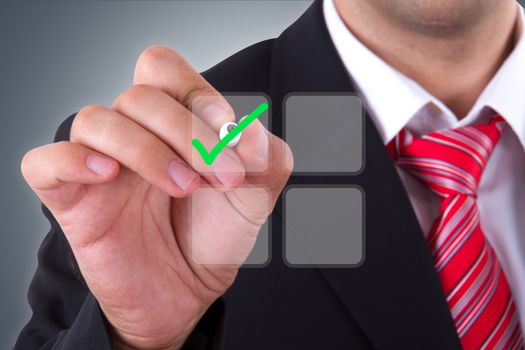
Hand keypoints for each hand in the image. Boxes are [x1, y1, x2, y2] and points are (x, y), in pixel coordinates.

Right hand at [21, 46, 292, 349]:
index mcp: (171, 122)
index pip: (163, 70)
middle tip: (221, 175)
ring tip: (184, 186)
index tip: (229, 132)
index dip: (196, 91)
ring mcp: (99, 164)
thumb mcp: (256, 194)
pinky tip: (107, 176)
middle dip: (186, 132)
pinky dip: (72, 161)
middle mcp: (133, 134)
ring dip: (146, 150)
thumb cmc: (214, 234)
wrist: (188, 292)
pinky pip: (44, 163)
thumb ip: (265, 157)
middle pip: (138, 96)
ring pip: (95, 120)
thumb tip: (247, 132)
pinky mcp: (71, 199)